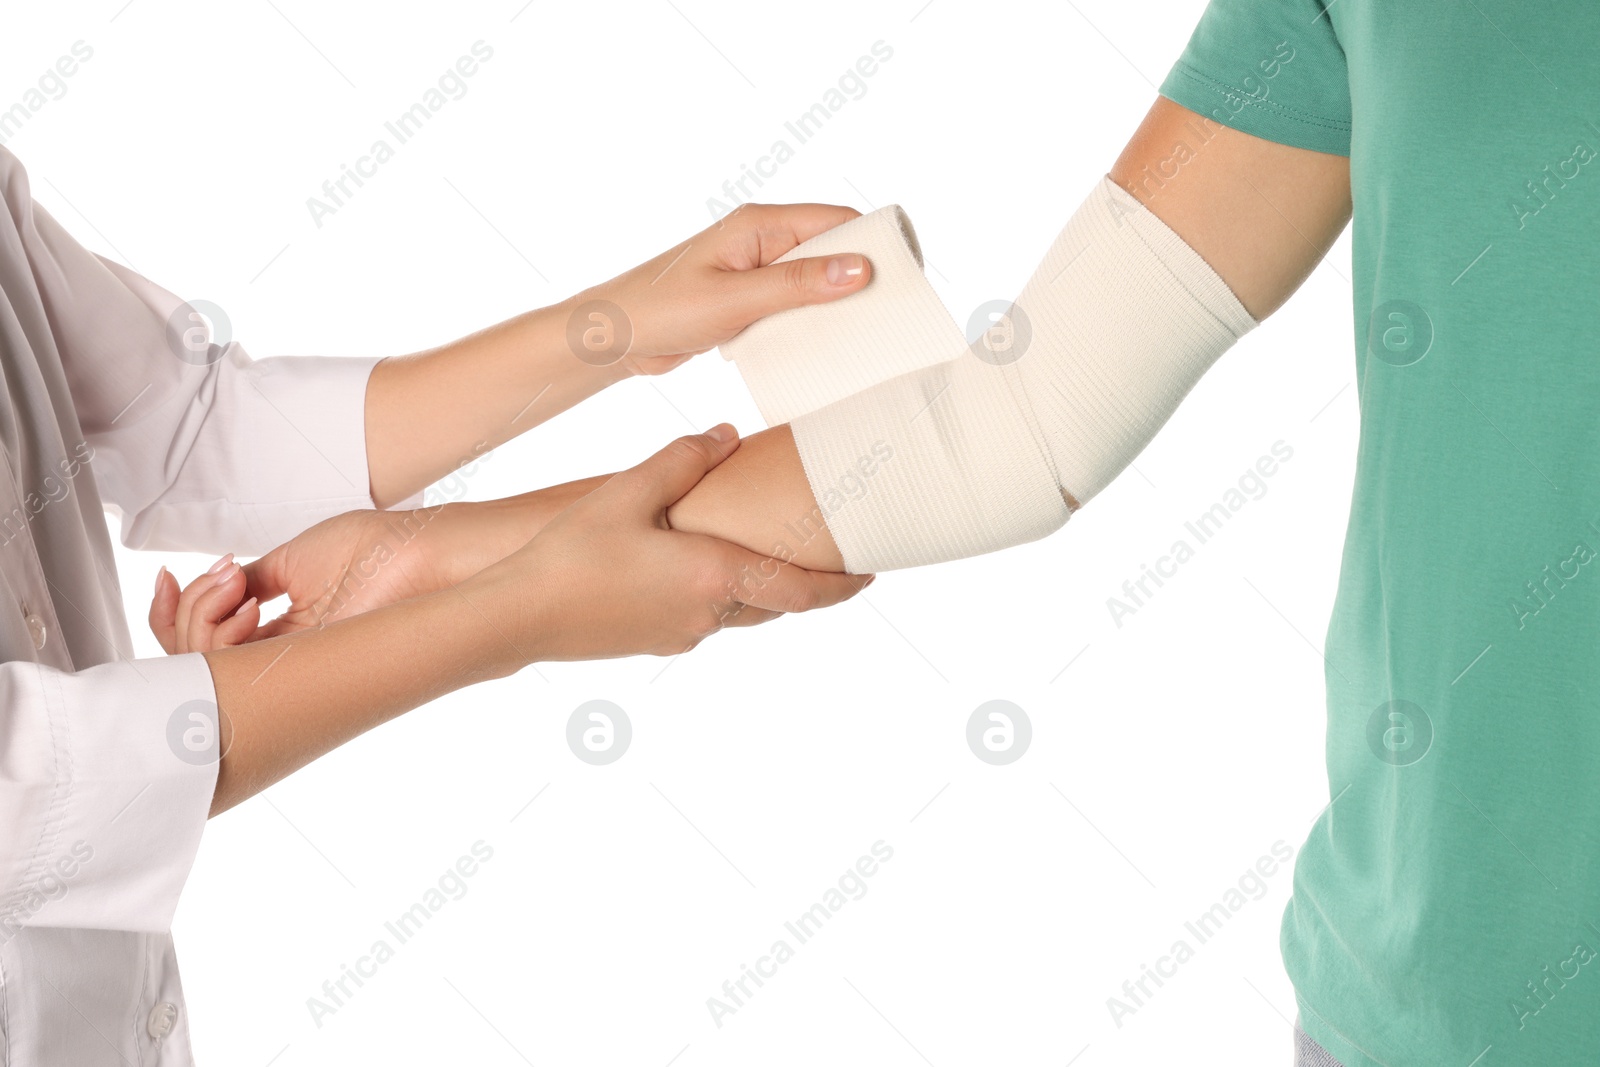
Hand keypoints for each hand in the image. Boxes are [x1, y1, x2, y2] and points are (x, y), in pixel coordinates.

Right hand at [149, 479, 611, 652]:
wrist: (434, 554)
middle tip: (215, 581)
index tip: (163, 576)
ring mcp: (293, 666)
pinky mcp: (306, 668)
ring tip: (236, 588)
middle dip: (180, 618)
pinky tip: (243, 605)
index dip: (171, 613)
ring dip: (200, 619)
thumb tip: (211, 585)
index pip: (204, 641)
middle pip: (192, 662)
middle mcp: (284, 657)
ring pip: (203, 670)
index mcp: (283, 632)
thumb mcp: (297, 557)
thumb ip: (250, 579)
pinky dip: (217, 633)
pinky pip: (233, 673)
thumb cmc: (383, 548)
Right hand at [468, 424, 871, 660]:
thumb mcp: (627, 493)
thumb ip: (681, 460)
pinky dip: (717, 596)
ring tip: (764, 556)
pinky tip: (692, 569)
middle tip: (829, 558)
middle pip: (776, 604)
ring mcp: (680, 636)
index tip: (872, 576)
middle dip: (805, 585)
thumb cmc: (569, 556)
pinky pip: (703, 619)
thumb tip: (726, 436)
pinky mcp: (652, 643)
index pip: (802, 592)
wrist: (515, 618)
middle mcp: (706, 615)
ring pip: (738, 613)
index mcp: (713, 577)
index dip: (843, 587)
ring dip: (758, 589)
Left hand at [567, 203, 872, 375]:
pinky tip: (827, 346)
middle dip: (863, 277)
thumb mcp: (735, 300)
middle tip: (893, 313)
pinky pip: (793, 304)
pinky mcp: (747, 299)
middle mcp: (762, 240)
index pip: (837, 222)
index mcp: (760, 225)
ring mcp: (755, 270)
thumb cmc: (662, 310)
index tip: (908, 275)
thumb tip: (861, 268)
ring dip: (837, 303)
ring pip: (815, 280)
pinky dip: (812, 321)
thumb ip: (797, 285)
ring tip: (868, 333)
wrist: (614, 337)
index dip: (876, 244)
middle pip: (832, 249)